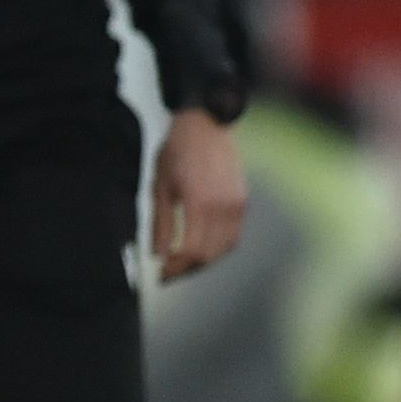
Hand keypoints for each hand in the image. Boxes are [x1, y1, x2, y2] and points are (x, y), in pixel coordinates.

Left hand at [150, 109, 248, 283]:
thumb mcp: (159, 187)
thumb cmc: (177, 152)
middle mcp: (222, 206)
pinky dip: (218, 248)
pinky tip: (202, 248)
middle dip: (187, 269)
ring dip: (203, 261)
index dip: (175, 268)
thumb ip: (160, 224)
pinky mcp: (242, 202)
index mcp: (198, 202)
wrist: (206, 125)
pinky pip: (233, 236)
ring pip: (223, 249)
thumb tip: (158, 256)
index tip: (161, 276)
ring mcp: (236, 205)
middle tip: (169, 273)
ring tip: (183, 263)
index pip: (190, 250)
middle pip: (208, 254)